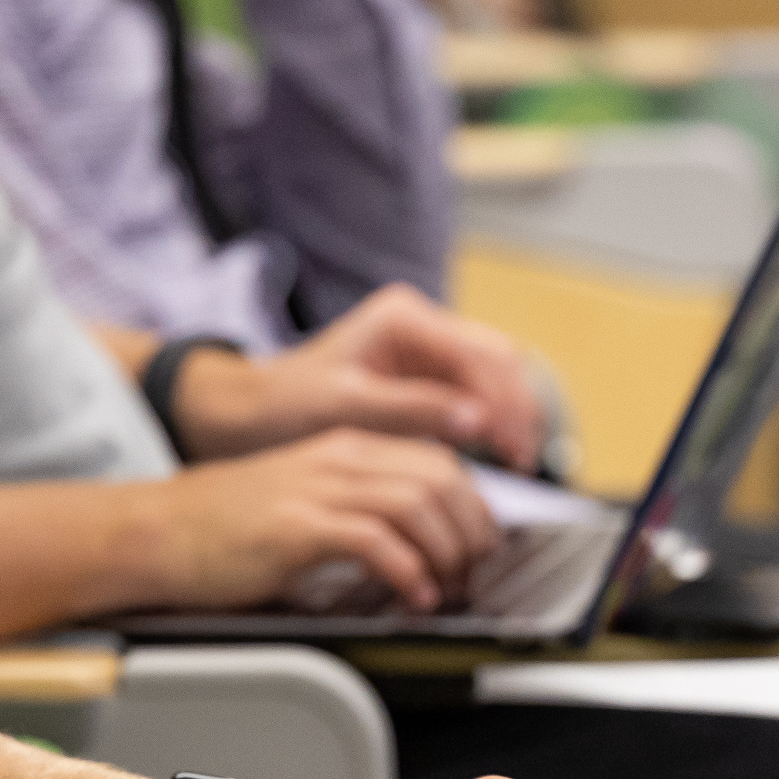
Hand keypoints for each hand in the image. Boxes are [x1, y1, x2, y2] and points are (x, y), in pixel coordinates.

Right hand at [134, 428, 497, 613]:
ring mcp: (318, 488)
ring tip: (449, 588)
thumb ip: (358, 508)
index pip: (437, 460)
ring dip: (446, 552)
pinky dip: (408, 571)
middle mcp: (338, 458)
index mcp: (345, 448)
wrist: (157, 531)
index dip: (473, 505)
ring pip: (418, 504)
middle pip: (440, 478)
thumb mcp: (305, 500)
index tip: (481, 544)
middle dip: (472, 530)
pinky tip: (413, 596)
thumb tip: (417, 544)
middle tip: (474, 572)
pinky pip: (377, 541)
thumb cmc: (225, 527)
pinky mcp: (299, 526)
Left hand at [166, 286, 543, 469]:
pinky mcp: (426, 377)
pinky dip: (492, 422)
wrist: (254, 414)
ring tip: (519, 460)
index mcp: (401, 317)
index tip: (512, 445)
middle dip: (516, 406)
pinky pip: (475, 394)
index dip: (502, 400)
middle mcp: (420, 324)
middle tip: (524, 457)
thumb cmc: (287, 406)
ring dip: (511, 415)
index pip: (475, 353)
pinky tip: (499, 454)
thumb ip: (412, 409)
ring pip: (493, 376)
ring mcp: (425, 349)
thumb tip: (477, 420)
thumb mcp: (347, 408)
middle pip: (495, 359)